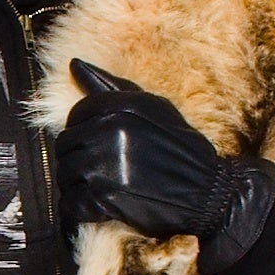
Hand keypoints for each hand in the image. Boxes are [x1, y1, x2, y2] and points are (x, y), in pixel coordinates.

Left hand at [60, 64, 254, 247]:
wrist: (210, 194)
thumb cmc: (183, 151)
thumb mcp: (155, 108)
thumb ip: (112, 87)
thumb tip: (74, 64)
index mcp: (123, 106)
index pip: (78, 113)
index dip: (84, 131)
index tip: (99, 145)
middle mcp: (113, 130)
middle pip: (66, 144)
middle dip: (78, 159)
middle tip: (102, 171)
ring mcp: (108, 163)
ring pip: (65, 173)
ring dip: (79, 185)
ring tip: (104, 189)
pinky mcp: (106, 196)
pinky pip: (71, 202)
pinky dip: (82, 209)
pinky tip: (102, 207)